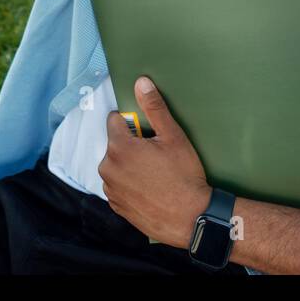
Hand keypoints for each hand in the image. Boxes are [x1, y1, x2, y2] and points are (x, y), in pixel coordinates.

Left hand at [99, 77, 212, 249]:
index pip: (115, 120)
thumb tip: (141, 82)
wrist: (191, 218)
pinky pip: (118, 185)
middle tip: (156, 157)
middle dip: (132, 146)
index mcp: (119, 148)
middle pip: (115, 144)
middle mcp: (108, 168)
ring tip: (155, 175)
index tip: (149, 136)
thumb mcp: (173, 137)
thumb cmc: (184, 176)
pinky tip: (149, 188)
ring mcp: (111, 189)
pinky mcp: (116, 206)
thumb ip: (154, 107)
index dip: (133, 124)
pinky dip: (129, 184)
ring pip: (116, 165)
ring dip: (129, 166)